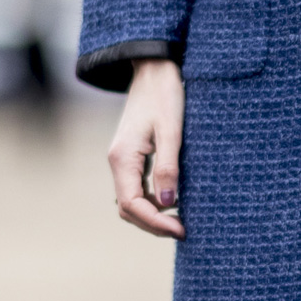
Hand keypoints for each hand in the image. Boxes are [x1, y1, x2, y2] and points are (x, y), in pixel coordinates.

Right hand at [108, 59, 186, 238]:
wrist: (154, 69)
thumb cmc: (165, 95)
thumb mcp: (172, 131)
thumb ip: (168, 167)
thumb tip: (166, 202)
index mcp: (122, 157)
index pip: (132, 204)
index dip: (155, 222)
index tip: (181, 230)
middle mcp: (118, 161)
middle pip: (128, 208)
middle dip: (153, 224)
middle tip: (183, 230)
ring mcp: (123, 160)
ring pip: (131, 200)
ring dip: (152, 215)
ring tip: (180, 220)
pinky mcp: (131, 156)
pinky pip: (136, 188)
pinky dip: (152, 201)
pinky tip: (173, 202)